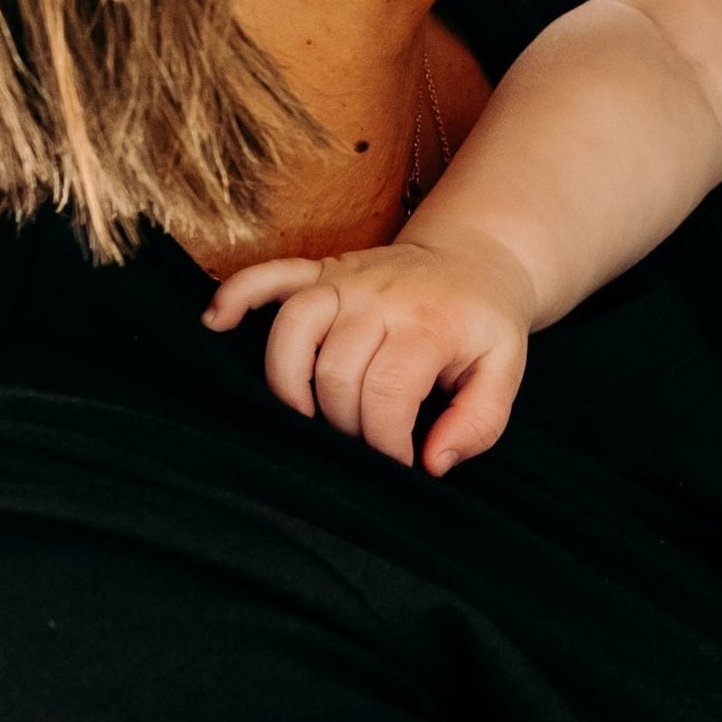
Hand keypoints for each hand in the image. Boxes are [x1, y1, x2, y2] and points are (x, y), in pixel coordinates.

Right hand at [202, 227, 536, 474]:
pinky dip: (236, 295)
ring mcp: (345, 278)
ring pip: (292, 328)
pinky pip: (268, 275)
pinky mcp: (321, 269)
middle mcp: (380, 295)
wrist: (476, 258)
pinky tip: (216, 323)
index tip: (396, 464)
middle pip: (335, 371)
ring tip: (303, 416)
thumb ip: (479, 422)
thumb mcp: (505, 373)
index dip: (384, 442)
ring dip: (288, 382)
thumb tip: (432, 463)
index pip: (386, 392)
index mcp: (428, 323)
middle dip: (344, 424)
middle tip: (363, 442)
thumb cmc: (484, 326)